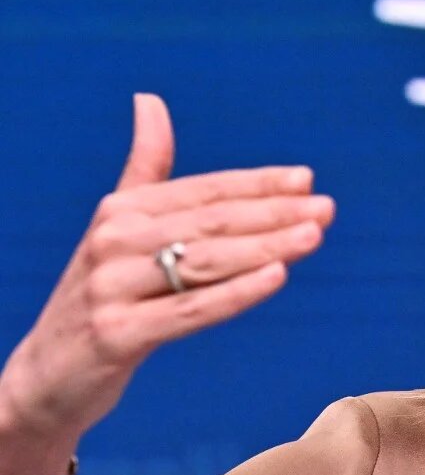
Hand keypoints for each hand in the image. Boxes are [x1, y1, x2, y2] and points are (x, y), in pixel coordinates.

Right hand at [0, 93, 335, 441]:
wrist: (47, 376)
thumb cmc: (101, 294)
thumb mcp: (119, 228)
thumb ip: (146, 168)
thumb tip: (149, 99)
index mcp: (121, 210)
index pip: (204, 191)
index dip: (258, 184)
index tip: (307, 178)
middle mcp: (114, 241)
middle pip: (211, 223)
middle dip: (274, 214)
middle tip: (327, 208)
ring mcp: (111, 288)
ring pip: (206, 262)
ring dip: (268, 247)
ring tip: (314, 235)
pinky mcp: (117, 335)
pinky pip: (189, 311)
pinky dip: (236, 293)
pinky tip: (278, 276)